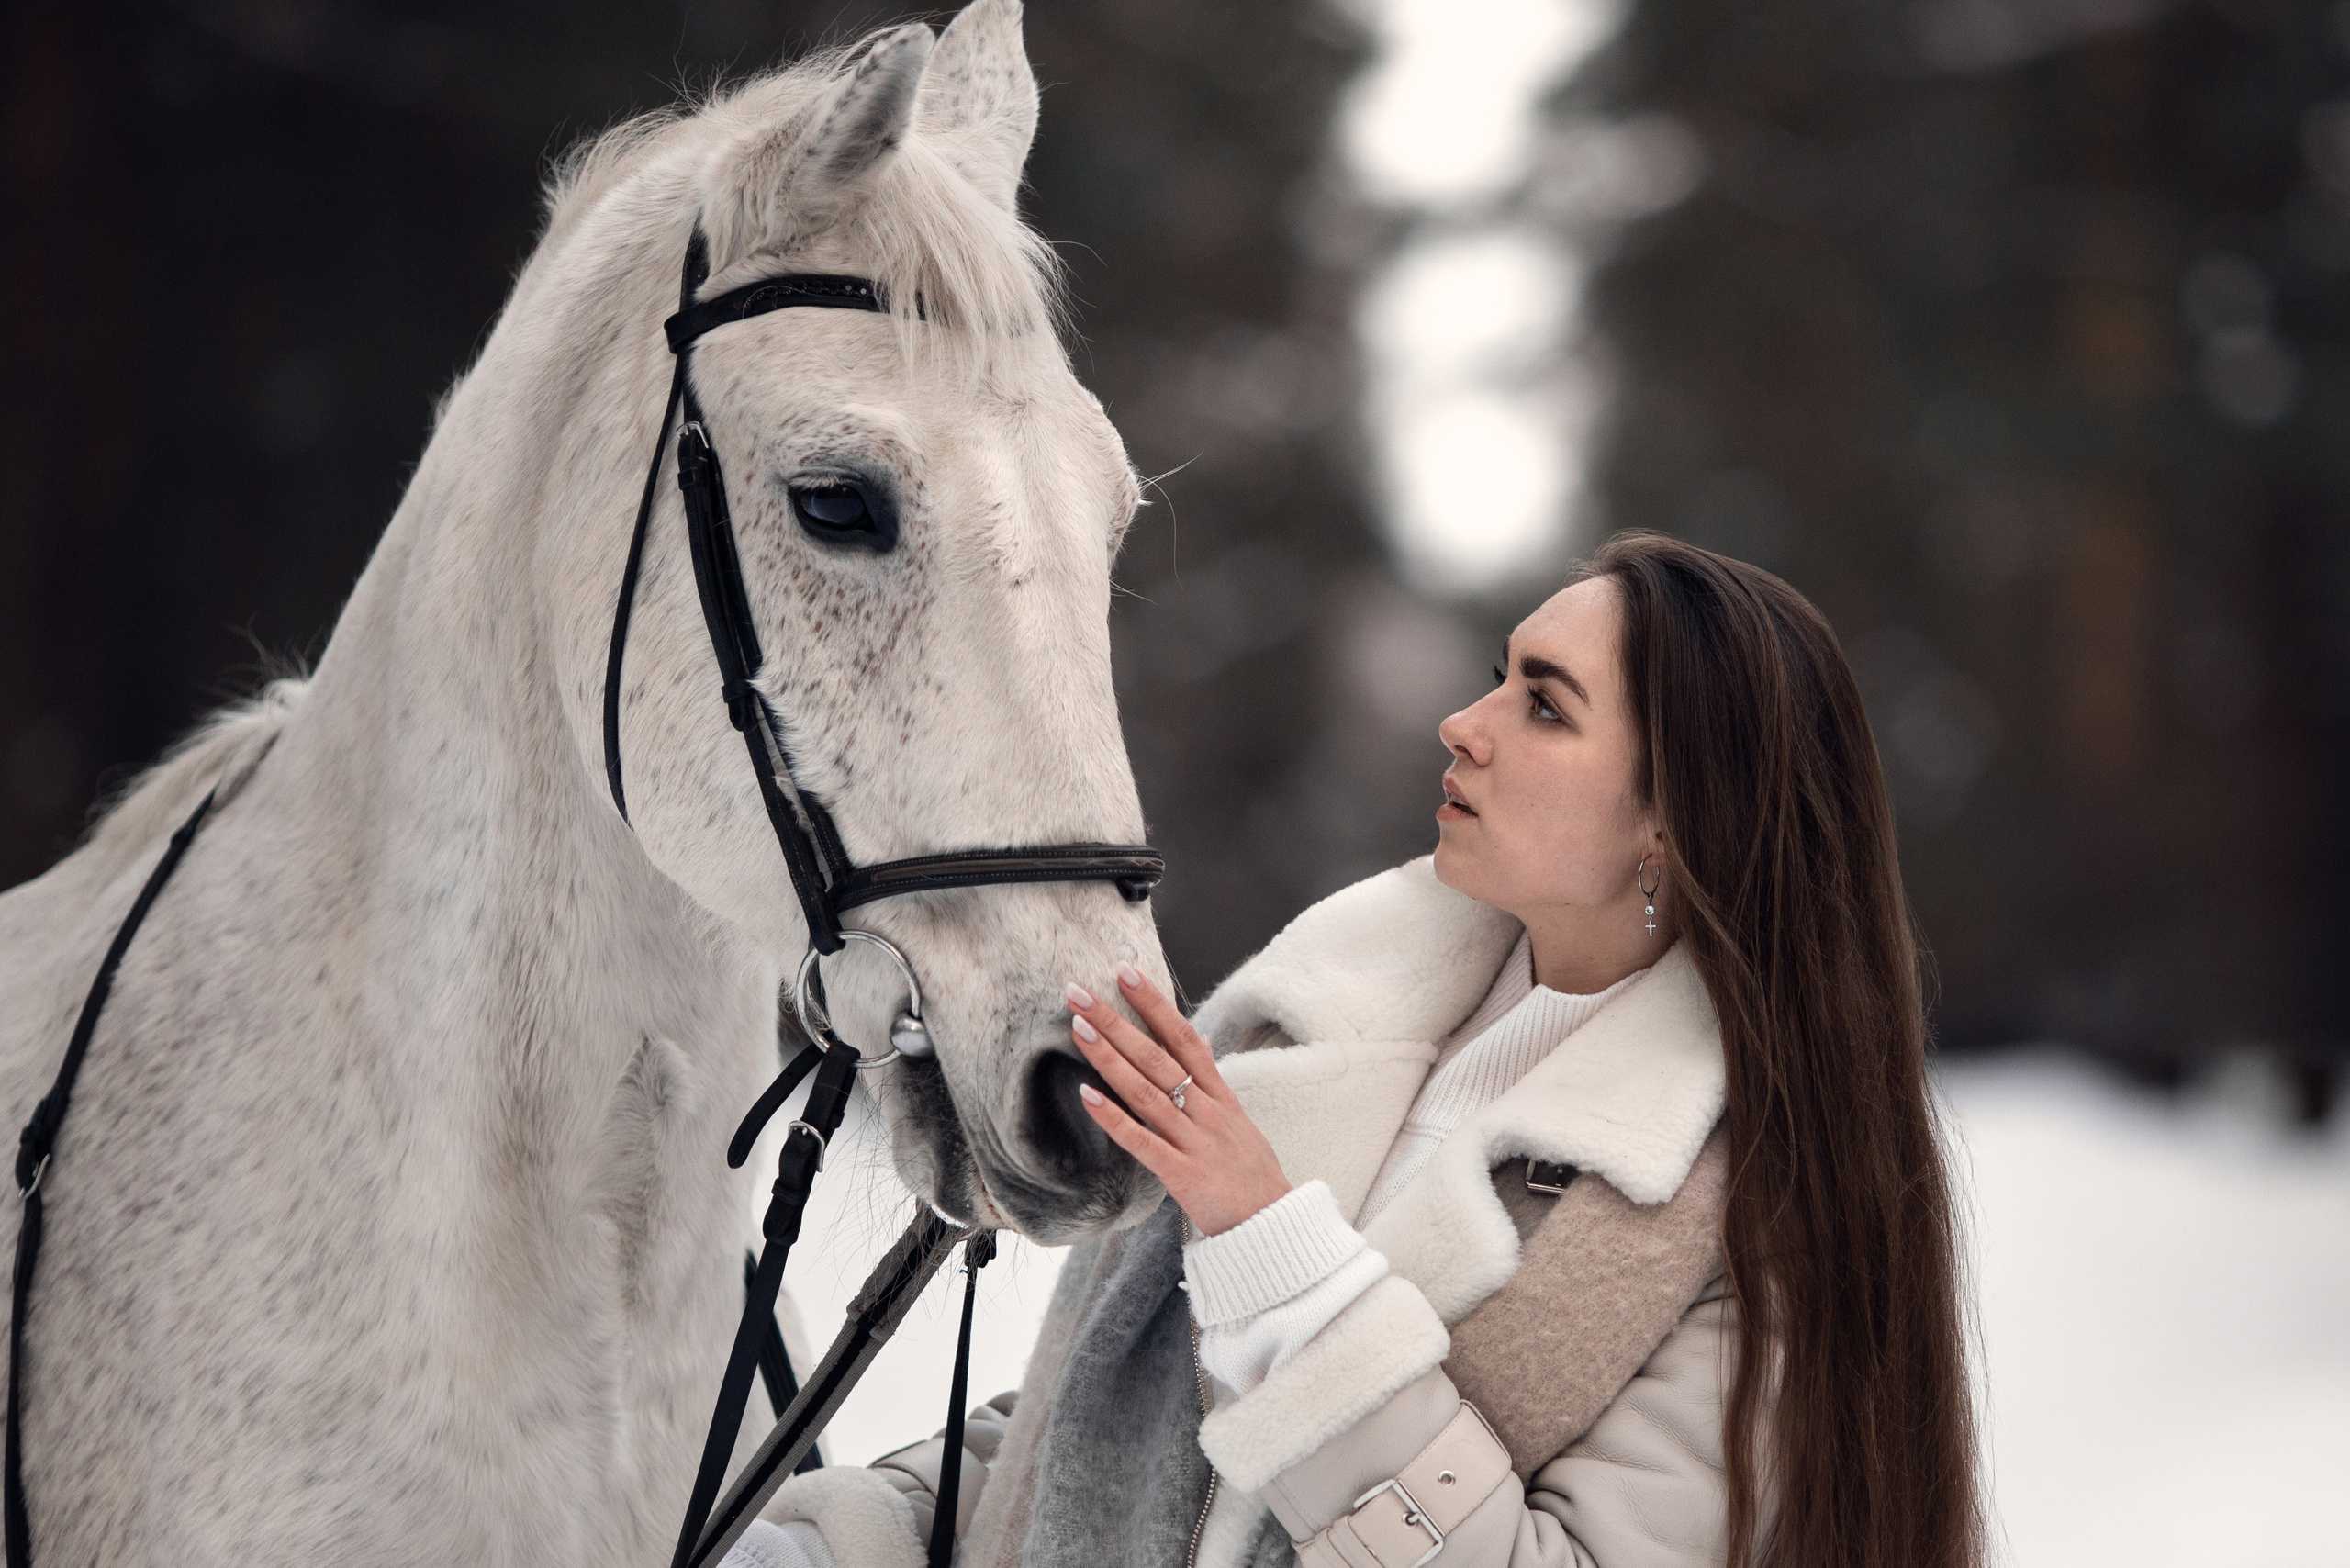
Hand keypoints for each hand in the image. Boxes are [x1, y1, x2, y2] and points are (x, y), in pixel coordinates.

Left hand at [1064, 966, 1291, 1236]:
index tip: (1125, 972)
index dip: (1155, 1003)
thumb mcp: (1240, 1119)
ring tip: (1079, 1029)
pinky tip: (1088, 1096)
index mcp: (1220, 1096)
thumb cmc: (1251, 1173)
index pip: (1185, 1037)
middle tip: (1081, 992)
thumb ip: (1215, 1081)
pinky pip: (1143, 1142)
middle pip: (1158, 1057)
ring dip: (1111, 1059)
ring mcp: (1194, 1141)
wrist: (1273, 1225)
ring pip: (1148, 1092)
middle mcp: (1207, 1111)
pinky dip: (1115, 1119)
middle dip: (1119, 1022)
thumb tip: (1202, 1041)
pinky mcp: (1182, 1174)